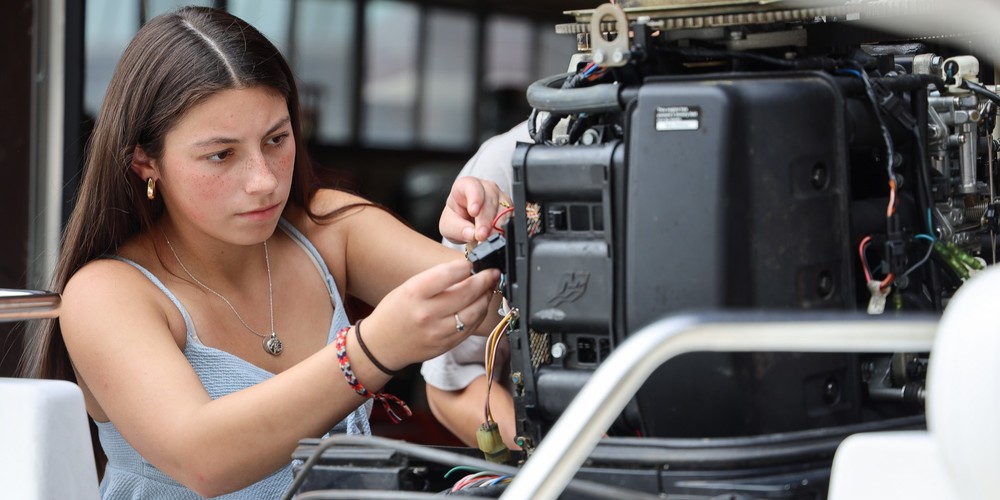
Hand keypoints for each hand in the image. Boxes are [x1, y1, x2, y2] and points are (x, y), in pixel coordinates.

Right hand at [363, 259, 499, 368]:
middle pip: (466, 293)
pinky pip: (470, 328)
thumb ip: (436, 279)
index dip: (465, 266)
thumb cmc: (394, 312)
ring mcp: (437, 332)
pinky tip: (479, 306)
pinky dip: (479, 314)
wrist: (381, 345)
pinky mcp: (445, 345)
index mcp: (414, 293)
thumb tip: (466, 269)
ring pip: (474, 312)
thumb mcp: (408, 288)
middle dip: (484, 280)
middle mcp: (427, 313)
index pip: (448, 274)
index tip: (471, 263)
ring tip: (488, 289)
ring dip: (485, 298)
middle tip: (492, 273)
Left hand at [440, 176, 511, 244]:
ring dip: (497, 225)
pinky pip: (511, 216)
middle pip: (490, 199)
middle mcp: (485, 187)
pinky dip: (505, 227)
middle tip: (481, 235)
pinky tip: (498, 235)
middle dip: (486, 219)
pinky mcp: (509, 208)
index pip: (473, 186)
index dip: (475, 198)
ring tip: (489, 238)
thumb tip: (471, 233)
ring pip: (503, 207)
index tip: (473, 212)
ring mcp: (500, 196)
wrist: (466, 224)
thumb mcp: (449, 225)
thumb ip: (458, 229)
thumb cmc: (456, 219)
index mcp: (466, 185)